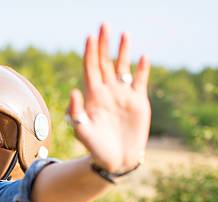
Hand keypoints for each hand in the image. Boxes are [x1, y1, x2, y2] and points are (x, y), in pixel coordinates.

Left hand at [69, 23, 150, 172]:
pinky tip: (143, 56)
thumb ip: (77, 113)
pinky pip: (140, 81)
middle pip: (105, 63)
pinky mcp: (138, 102)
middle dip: (104, 44)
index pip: (90, 69)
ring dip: (123, 51)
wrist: (115, 160)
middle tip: (104, 24)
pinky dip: (142, 69)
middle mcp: (107, 92)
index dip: (90, 53)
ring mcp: (123, 95)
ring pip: (123, 68)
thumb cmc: (95, 148)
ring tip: (124, 34)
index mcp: (93, 96)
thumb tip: (74, 91)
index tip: (90, 36)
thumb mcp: (82, 131)